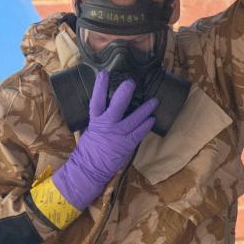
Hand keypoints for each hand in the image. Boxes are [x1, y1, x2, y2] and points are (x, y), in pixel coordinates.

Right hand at [52, 71, 156, 209]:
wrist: (89, 169)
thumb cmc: (89, 150)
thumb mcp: (90, 130)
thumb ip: (99, 119)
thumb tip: (107, 106)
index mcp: (95, 121)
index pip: (96, 100)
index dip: (100, 86)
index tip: (104, 73)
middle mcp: (107, 126)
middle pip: (117, 105)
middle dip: (125, 92)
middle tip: (132, 82)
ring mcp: (118, 135)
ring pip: (135, 118)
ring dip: (146, 109)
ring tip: (154, 101)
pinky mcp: (127, 145)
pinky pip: (139, 132)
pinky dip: (146, 125)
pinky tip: (152, 118)